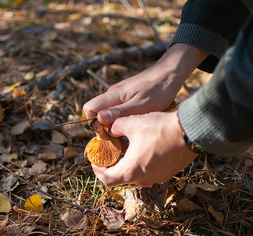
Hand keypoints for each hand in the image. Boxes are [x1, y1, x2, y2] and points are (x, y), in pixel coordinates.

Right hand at [83, 43, 208, 125]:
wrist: (171, 72)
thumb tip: (99, 119)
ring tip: (130, 131)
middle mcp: (112, 93)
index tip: (108, 134)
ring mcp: (119, 94)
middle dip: (104, 127)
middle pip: (97, 112)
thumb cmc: (159, 89)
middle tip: (120, 138)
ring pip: (107, 111)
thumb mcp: (141, 105)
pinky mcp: (127, 96)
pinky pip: (117, 109)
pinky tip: (135, 122)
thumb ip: (120, 112)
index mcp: (113, 95)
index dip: (94, 123)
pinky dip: (122, 118)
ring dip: (114, 123)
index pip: (89, 108)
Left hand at [92, 111, 197, 186]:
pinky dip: (139, 163)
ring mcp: (157, 177)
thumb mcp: (131, 123)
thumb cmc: (159, 128)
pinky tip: (141, 147)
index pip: (106, 178)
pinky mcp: (167, 172)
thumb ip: (115, 127)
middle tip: (108, 152)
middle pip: (120, 177)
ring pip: (135, 174)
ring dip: (126, 163)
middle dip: (111, 165)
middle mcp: (143, 179)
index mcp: (130, 171)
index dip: (97, 169)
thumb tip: (111, 128)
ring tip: (124, 147)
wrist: (190, 131)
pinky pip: (148, 171)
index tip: (95, 160)